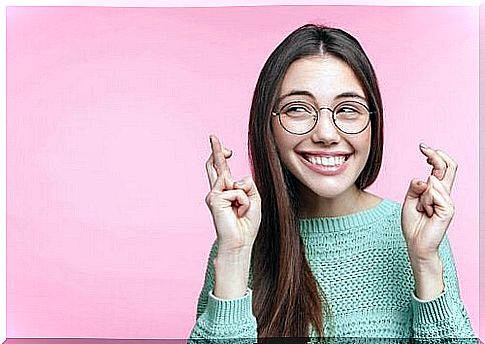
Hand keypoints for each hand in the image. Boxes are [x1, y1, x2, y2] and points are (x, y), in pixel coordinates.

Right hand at [204, 135, 261, 254]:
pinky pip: (236, 191)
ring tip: (241, 212)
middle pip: (215, 166)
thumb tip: (236, 179)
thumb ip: (247, 185)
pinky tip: (238, 213)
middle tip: (213, 136)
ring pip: (235, 182)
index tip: (217, 142)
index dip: (219, 154)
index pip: (221, 169)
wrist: (239, 242)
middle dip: (216, 150)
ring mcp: (214, 195)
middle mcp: (217, 191)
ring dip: (245, 197)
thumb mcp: (254, 200)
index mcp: (226, 191)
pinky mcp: (214, 199)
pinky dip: (243, 202)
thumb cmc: (246, 224)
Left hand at [401, 143, 457, 261]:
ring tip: (421, 209)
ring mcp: (448, 202)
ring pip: (432, 183)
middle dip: (435, 155)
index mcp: (437, 191)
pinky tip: (426, 212)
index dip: (435, 156)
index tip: (423, 147)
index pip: (442, 168)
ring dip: (421, 196)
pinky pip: (434, 194)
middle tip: (423, 148)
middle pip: (448, 167)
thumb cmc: (413, 223)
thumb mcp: (409, 200)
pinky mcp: (448, 209)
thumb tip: (425, 178)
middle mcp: (445, 194)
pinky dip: (424, 202)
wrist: (415, 243)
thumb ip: (416, 187)